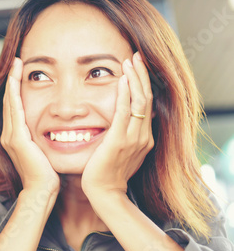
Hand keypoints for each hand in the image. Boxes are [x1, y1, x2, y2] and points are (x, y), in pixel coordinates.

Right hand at [1, 57, 59, 194]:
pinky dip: (15, 94)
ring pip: (10, 102)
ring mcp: (11, 135)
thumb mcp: (44, 151)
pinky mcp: (16, 139)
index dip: (17, 88)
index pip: (15, 106)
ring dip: (13, 82)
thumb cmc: (47, 175)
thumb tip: (57, 128)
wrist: (41, 192)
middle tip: (17, 61)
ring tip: (17, 65)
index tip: (22, 71)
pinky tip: (17, 81)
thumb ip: (43, 138)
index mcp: (15, 136)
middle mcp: (9, 133)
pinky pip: (15, 110)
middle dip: (13, 79)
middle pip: (9, 100)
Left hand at [82, 52, 153, 196]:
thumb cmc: (107, 174)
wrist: (104, 194)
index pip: (146, 105)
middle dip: (141, 75)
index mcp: (143, 138)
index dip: (142, 84)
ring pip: (139, 102)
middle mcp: (143, 136)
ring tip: (129, 61)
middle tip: (135, 56)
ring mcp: (133, 138)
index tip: (136, 67)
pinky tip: (121, 80)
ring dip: (134, 79)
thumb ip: (123, 136)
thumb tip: (119, 122)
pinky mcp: (119, 141)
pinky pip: (124, 112)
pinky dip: (124, 94)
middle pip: (146, 98)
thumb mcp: (120, 152)